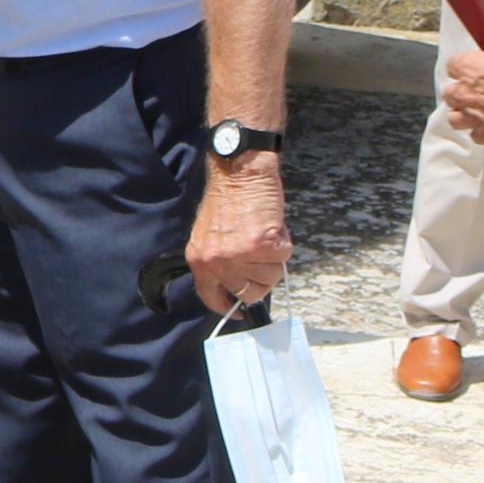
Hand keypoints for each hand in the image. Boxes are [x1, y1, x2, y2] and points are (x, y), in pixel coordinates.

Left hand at [187, 157, 292, 311]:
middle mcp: (217, 262)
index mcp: (200, 260)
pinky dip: (284, 244)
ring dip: (274, 259)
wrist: (239, 171)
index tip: (238, 311)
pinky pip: (283, 259)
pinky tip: (272, 227)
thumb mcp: (211, 235)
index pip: (211, 297)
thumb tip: (238, 286)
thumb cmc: (229, 198)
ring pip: (271, 278)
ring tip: (264, 234)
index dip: (228, 307)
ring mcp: (240, 256)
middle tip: (262, 256)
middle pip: (249, 293)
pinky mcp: (262, 246)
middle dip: (261, 278)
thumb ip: (219, 261)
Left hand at [441, 11, 483, 162]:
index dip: (463, 66)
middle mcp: (465, 93)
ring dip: (463, 114)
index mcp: (470, 69)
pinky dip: (480, 131)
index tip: (473, 67)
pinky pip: (474, 135)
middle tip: (476, 91)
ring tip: (477, 111)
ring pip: (455, 117)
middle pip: (450, 93)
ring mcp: (472, 116)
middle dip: (459, 92)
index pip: (453, 64)